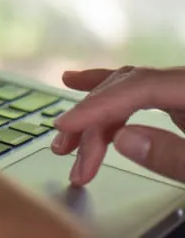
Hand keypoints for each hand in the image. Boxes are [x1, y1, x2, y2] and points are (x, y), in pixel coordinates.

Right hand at [52, 66, 184, 185]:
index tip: (65, 126)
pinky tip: (78, 83)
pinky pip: (136, 92)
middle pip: (128, 89)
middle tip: (63, 151)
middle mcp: (182, 83)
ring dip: (94, 116)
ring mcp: (177, 90)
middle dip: (91, 120)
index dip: (98, 105)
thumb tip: (122, 139)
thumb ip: (172, 155)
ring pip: (127, 91)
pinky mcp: (176, 101)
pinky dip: (108, 95)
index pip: (139, 86)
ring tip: (67, 143)